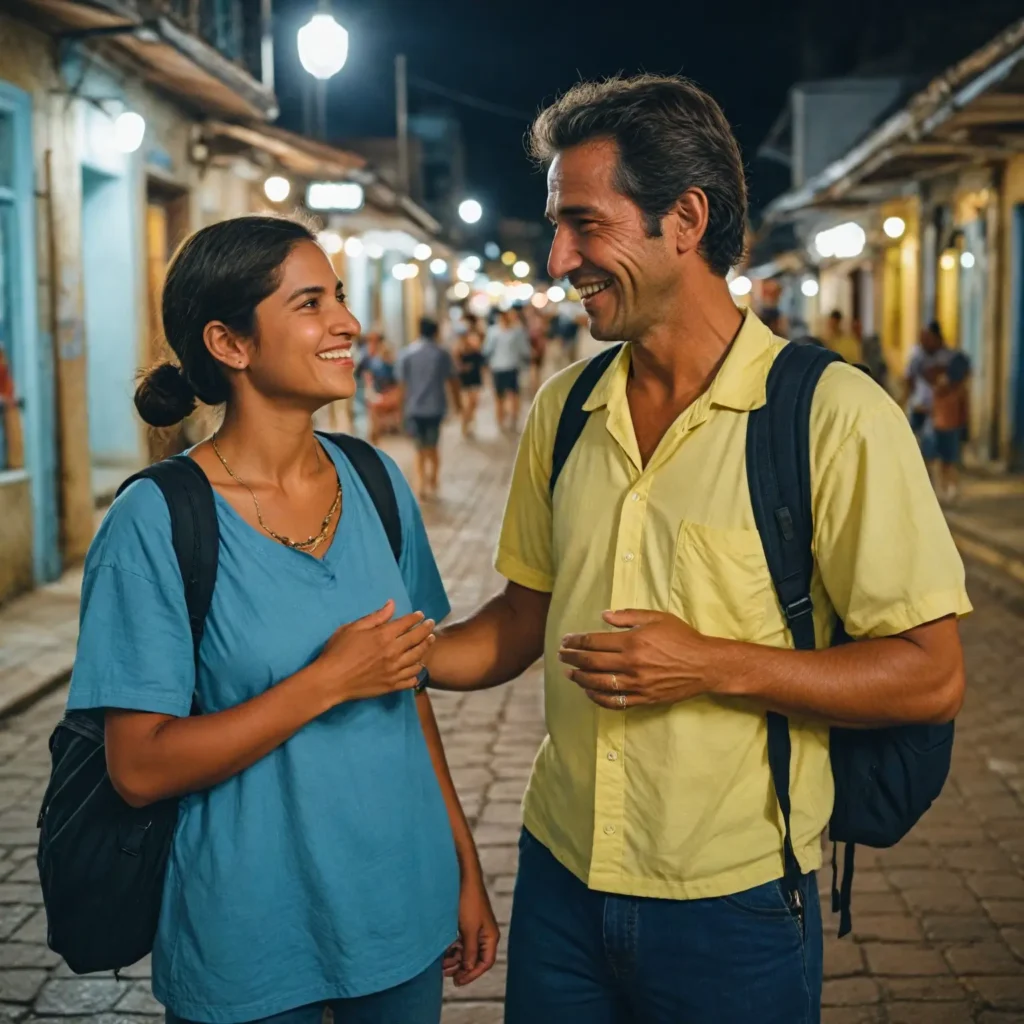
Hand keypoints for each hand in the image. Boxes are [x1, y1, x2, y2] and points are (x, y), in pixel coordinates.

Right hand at [315, 600, 435, 706]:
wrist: (331, 681)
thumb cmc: (338, 651)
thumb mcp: (352, 628)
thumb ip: (375, 617)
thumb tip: (391, 604)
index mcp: (383, 636)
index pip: (407, 623)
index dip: (416, 617)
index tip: (420, 615)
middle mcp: (393, 652)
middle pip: (417, 639)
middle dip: (426, 629)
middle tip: (431, 624)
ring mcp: (394, 670)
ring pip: (418, 658)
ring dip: (426, 647)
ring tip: (430, 641)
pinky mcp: (392, 685)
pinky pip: (411, 678)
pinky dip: (417, 672)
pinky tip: (419, 667)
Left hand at [443, 871, 498, 985]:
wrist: (462, 878)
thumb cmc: (468, 901)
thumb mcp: (468, 929)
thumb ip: (470, 951)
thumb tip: (469, 969)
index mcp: (490, 936)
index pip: (485, 963)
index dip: (472, 974)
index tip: (457, 982)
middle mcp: (484, 934)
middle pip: (475, 959)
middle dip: (461, 967)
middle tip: (446, 974)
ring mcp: (474, 929)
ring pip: (466, 951)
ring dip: (455, 959)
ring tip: (441, 964)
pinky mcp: (465, 923)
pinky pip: (460, 942)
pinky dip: (452, 948)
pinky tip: (442, 952)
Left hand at [558, 609, 718, 709]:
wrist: (705, 665)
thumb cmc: (683, 638)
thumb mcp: (657, 618)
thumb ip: (629, 616)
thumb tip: (604, 616)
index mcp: (633, 641)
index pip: (594, 642)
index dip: (576, 641)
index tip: (566, 640)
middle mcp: (631, 664)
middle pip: (591, 662)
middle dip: (571, 658)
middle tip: (561, 655)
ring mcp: (637, 684)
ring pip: (598, 684)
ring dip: (579, 678)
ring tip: (570, 673)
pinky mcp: (644, 698)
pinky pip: (615, 702)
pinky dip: (598, 697)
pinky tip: (589, 691)